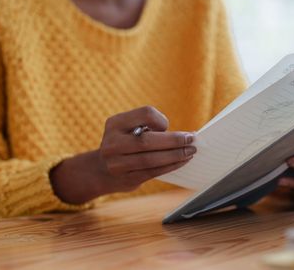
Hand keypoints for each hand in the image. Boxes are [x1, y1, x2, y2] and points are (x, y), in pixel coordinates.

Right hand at [50, 106, 196, 203]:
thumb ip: (151, 127)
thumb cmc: (126, 143)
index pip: (145, 114)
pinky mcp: (126, 179)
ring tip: (190, 152)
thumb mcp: (130, 128)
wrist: (102, 170)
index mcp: (114, 123)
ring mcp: (116, 163)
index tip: (166, 126)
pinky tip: (182, 161)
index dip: (160, 120)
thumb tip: (186, 134)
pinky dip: (171, 166)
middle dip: (174, 140)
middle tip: (192, 139)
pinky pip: (153, 172)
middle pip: (148, 140)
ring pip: (151, 159)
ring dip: (176, 155)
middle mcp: (112, 143)